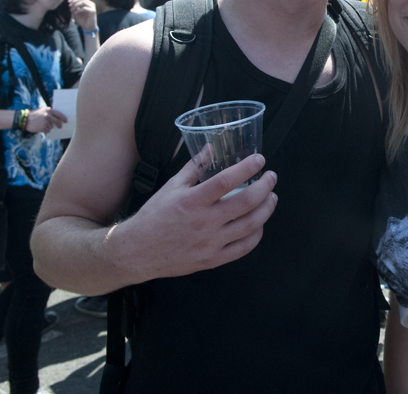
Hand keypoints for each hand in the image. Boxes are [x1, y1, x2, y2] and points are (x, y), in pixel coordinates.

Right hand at [25, 106, 67, 133]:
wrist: (25, 120)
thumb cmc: (34, 115)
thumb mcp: (42, 110)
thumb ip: (49, 112)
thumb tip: (58, 117)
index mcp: (49, 110)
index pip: (59, 114)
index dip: (63, 118)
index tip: (66, 121)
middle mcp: (48, 116)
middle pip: (57, 122)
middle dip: (59, 125)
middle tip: (60, 127)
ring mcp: (46, 122)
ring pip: (51, 126)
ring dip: (49, 127)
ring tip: (42, 124)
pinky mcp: (43, 127)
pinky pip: (48, 130)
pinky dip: (45, 130)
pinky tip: (40, 127)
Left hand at [69, 0, 97, 31]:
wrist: (88, 27)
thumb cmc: (82, 20)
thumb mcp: (76, 12)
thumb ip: (74, 7)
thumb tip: (70, 2)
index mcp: (87, 3)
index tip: (68, 1)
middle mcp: (91, 4)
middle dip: (74, 1)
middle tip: (69, 6)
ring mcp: (92, 7)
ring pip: (83, 2)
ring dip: (76, 5)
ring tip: (71, 10)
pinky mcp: (93, 11)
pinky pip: (84, 8)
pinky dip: (78, 10)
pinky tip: (75, 13)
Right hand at [113, 154, 277, 281]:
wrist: (136, 252)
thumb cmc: (154, 217)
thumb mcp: (171, 187)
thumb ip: (194, 167)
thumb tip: (210, 147)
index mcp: (192, 201)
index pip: (227, 181)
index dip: (247, 168)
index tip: (259, 160)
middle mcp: (204, 222)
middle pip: (246, 203)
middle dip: (265, 187)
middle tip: (271, 177)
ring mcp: (210, 243)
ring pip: (250, 226)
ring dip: (266, 209)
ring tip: (271, 198)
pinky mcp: (212, 259)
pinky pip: (243, 248)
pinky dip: (256, 234)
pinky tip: (259, 224)